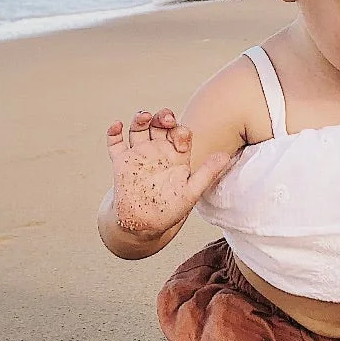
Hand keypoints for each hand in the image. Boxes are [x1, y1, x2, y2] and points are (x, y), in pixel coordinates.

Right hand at [105, 108, 231, 238]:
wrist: (144, 224)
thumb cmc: (170, 210)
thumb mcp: (191, 192)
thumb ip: (207, 173)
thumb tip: (225, 156)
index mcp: (176, 156)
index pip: (180, 134)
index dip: (181, 131)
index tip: (181, 136)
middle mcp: (158, 151)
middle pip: (160, 125)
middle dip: (163, 117)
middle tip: (166, 118)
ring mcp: (139, 154)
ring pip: (139, 129)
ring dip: (141, 119)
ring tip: (144, 116)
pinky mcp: (122, 162)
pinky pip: (115, 143)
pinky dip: (114, 133)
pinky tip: (118, 125)